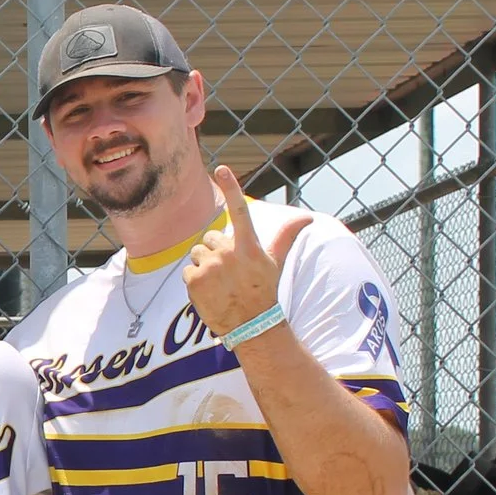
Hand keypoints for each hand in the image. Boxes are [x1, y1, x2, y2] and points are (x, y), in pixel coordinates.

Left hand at [184, 166, 313, 339]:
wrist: (252, 325)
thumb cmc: (265, 291)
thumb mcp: (276, 262)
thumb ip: (286, 236)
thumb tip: (308, 218)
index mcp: (249, 245)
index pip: (240, 210)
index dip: (231, 187)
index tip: (222, 168)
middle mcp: (229, 253)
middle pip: (210, 238)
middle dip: (216, 251)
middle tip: (230, 272)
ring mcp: (210, 266)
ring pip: (196, 254)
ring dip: (204, 265)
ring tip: (220, 283)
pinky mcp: (194, 280)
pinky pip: (188, 271)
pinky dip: (195, 281)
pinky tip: (210, 293)